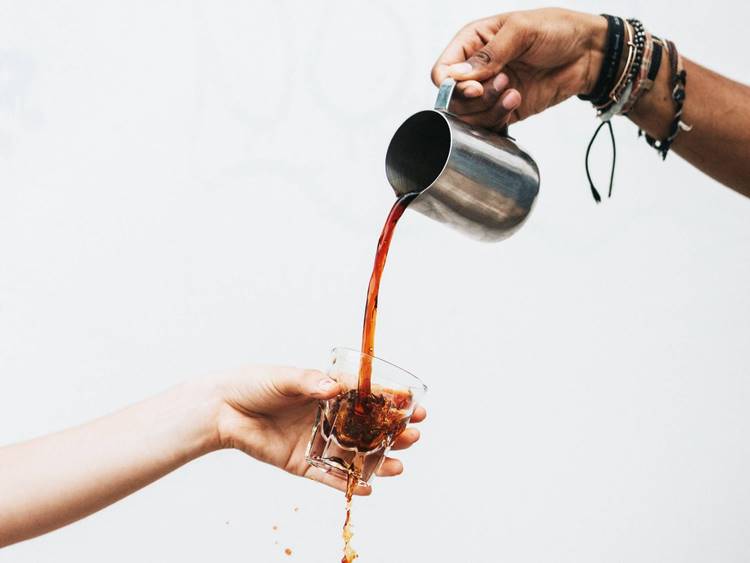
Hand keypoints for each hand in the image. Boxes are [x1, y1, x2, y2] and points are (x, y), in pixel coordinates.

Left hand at [212, 366, 425, 495]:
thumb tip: (335, 389)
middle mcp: (327, 418)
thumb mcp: (285, 378)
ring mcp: (316, 441)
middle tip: (414, 434)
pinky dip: (348, 483)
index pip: (368, 398)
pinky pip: (329, 476)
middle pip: (368, 429)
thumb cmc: (255, 384)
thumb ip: (310, 382)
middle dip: (393, 433)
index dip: (392, 403)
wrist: (222, 409)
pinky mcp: (302, 463)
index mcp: (328, 393)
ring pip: (354, 454)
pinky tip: (370, 487)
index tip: (415, 405)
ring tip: (400, 464)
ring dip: (378, 460)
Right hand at [431, 8, 606, 129]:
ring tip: (515, 92)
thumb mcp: (521, 31)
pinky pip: (488, 126)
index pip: (442, 71)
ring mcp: (490, 91)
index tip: (475, 88)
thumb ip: (488, 54)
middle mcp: (477, 69)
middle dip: (476, 98)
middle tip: (504, 84)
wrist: (589, 53)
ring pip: (469, 116)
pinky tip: (517, 102)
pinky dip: (498, 120)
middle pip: (453, 99)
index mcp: (472, 42)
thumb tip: (458, 76)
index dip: (451, 85)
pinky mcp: (504, 110)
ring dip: (490, 109)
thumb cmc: (557, 30)